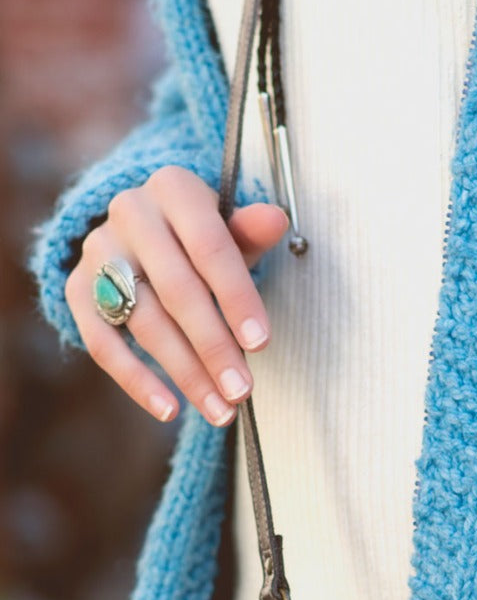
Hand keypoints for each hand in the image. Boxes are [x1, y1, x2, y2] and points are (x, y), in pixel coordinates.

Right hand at [65, 165, 288, 425]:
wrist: (149, 231)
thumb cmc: (204, 238)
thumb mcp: (232, 230)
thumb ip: (251, 231)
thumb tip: (276, 219)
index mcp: (174, 188)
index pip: (210, 247)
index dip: (237, 297)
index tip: (262, 344)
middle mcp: (130, 213)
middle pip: (177, 291)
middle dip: (214, 348)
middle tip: (242, 391)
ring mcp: (99, 251)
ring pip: (144, 321)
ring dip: (185, 372)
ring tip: (220, 410)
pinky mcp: (77, 288)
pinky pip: (102, 342)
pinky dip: (136, 380)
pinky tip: (169, 409)